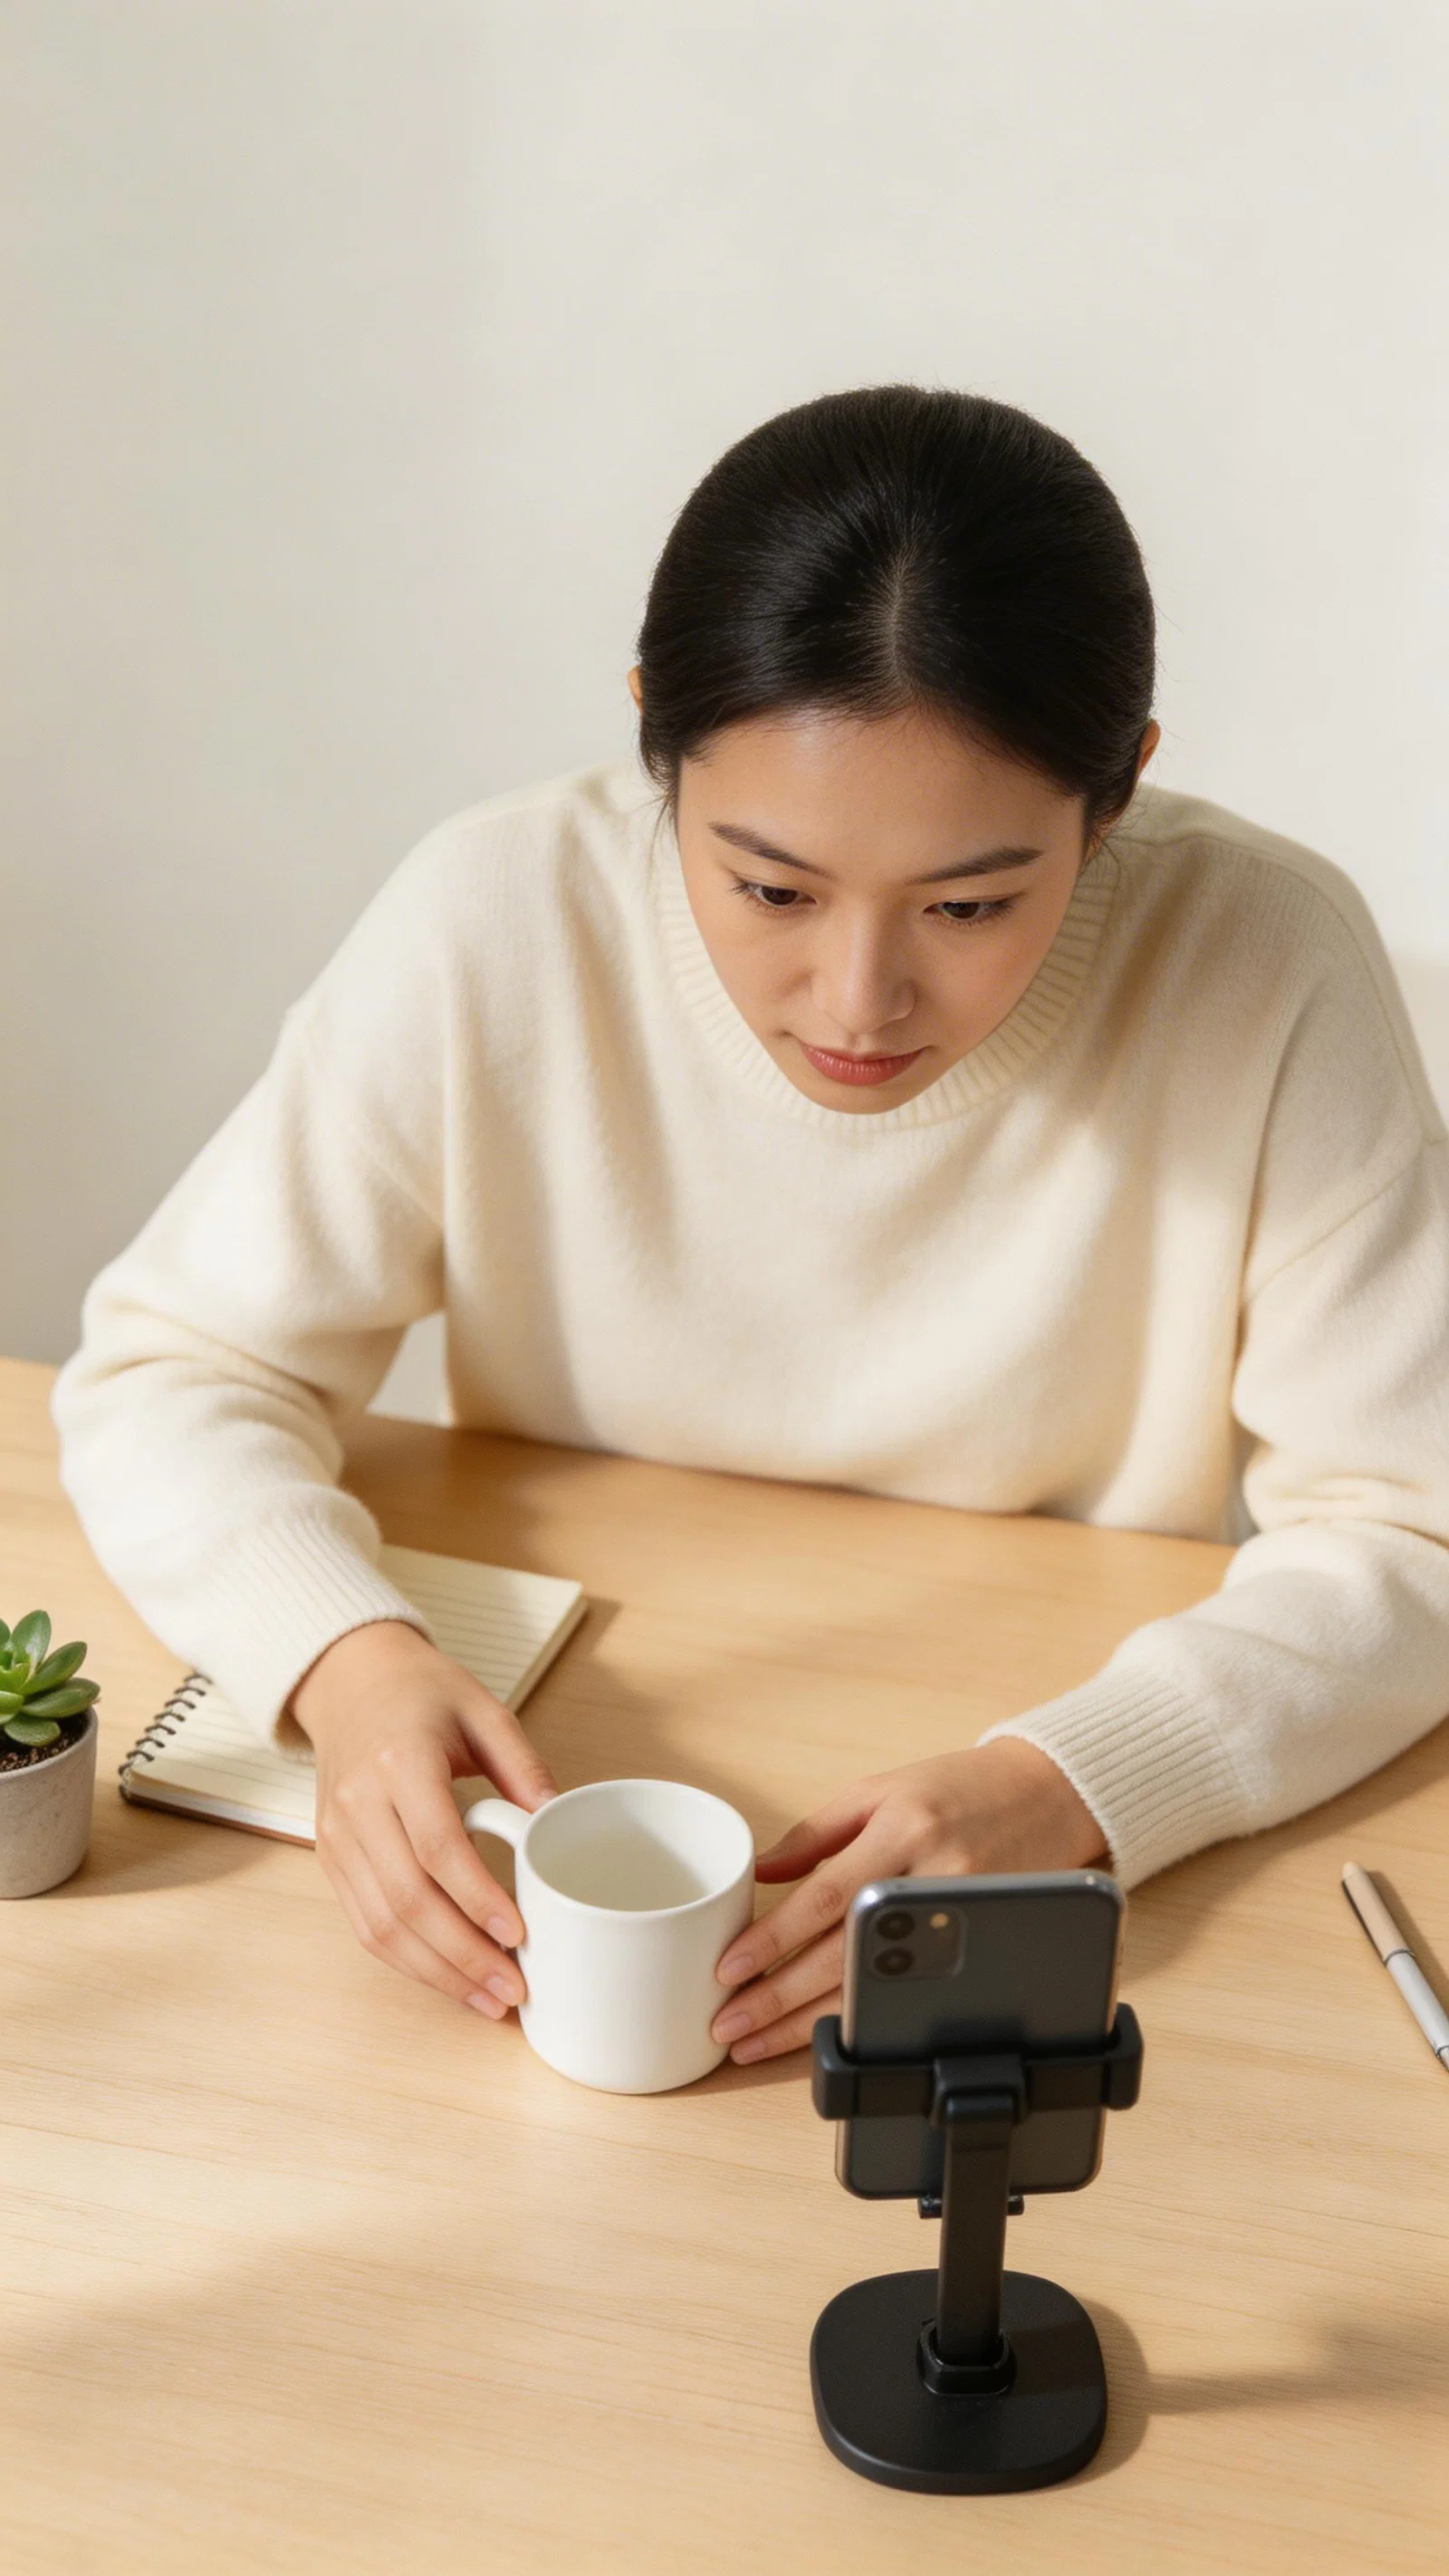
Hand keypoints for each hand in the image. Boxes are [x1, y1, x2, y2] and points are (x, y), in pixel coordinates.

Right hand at [291, 1619, 557, 2017]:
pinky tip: (448, 1979)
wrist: (351, 1680)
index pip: (436, 1846)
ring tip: (488, 1999)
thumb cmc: (422, 1692)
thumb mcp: (485, 1709)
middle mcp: (358, 1804)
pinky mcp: (329, 1858)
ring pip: (380, 1924)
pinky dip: (407, 1961)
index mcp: (399, 1761)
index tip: (519, 1933)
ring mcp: (337, 1836)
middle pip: (407, 1899)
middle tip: (514, 1987)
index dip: (477, 1898)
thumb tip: (557, 1821)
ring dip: (436, 1973)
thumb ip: (523, 1765)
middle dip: (463, 1955)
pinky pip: (363, 1923)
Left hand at [710, 1738, 1107, 2063]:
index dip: (774, 1938)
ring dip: (805, 2023)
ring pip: (872, 1990)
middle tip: (727, 2021)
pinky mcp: (980, 1948)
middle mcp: (932, 1880)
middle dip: (778, 1997)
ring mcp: (960, 1921)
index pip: (826, 1897)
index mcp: (902, 1831)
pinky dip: (858, 2020)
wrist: (1047, 1798)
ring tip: (754, 2041)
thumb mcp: (879, 1791)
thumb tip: (759, 1874)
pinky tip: (819, 2035)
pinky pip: (908, 1995)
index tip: (729, 1968)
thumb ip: (815, 1833)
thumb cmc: (958, 1790)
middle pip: (843, 1956)